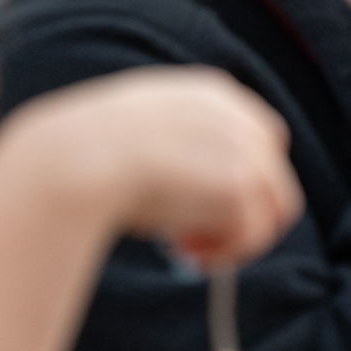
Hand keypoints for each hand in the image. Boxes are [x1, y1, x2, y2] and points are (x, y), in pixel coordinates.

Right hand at [0, 67, 302, 267]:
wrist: (75, 160)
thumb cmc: (86, 155)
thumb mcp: (138, 135)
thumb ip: (176, 150)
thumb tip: (186, 191)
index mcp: (211, 94)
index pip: (262, 137)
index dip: (241, 179)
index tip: (203, 209)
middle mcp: (239, 116)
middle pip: (274, 174)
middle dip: (241, 211)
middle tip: (194, 241)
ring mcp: (246, 148)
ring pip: (276, 205)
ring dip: (239, 238)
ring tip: (192, 253)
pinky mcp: (243, 183)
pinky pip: (258, 231)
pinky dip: (230, 252)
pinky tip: (192, 256)